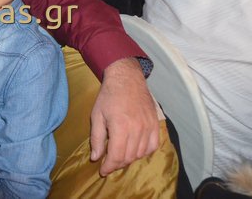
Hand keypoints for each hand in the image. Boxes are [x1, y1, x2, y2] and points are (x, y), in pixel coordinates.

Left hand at [90, 57, 159, 175]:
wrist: (127, 79)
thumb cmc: (108, 96)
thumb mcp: (97, 115)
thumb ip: (97, 138)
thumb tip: (96, 158)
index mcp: (120, 127)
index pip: (117, 156)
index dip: (109, 167)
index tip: (103, 171)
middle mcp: (137, 129)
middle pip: (129, 157)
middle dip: (117, 164)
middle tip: (109, 163)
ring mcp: (148, 127)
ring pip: (140, 154)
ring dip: (130, 159)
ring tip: (120, 156)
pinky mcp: (155, 124)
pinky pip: (153, 146)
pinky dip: (144, 152)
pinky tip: (135, 150)